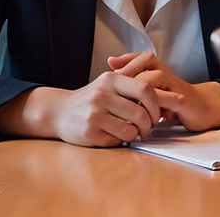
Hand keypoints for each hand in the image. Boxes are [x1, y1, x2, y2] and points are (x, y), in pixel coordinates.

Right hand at [50, 71, 185, 146]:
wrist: (59, 112)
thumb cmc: (91, 99)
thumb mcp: (108, 82)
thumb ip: (131, 80)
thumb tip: (160, 78)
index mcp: (111, 79)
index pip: (146, 88)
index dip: (159, 102)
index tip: (160, 111)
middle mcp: (103, 94)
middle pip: (141, 112)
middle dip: (151, 122)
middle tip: (149, 126)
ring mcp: (96, 114)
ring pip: (132, 129)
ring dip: (138, 134)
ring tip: (134, 132)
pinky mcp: (91, 132)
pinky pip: (119, 140)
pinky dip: (123, 140)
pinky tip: (117, 136)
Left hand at [107, 52, 219, 131]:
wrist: (204, 109)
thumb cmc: (176, 103)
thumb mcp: (154, 96)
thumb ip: (138, 90)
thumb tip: (117, 87)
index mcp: (157, 70)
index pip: (138, 58)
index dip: (124, 60)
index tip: (110, 64)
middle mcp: (165, 74)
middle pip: (142, 66)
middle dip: (127, 75)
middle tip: (113, 87)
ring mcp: (173, 85)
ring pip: (151, 80)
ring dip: (138, 92)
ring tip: (126, 103)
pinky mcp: (181, 99)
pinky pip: (164, 98)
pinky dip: (152, 105)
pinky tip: (142, 112)